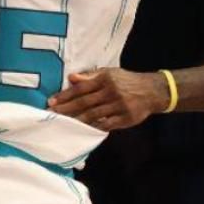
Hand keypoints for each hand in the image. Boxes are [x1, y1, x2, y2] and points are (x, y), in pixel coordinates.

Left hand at [48, 69, 170, 130]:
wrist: (152, 91)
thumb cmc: (127, 81)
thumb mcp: (110, 73)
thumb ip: (90, 76)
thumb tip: (71, 77)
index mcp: (106, 79)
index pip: (81, 88)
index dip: (65, 95)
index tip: (52, 101)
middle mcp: (111, 92)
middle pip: (85, 102)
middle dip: (67, 108)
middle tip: (52, 113)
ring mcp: (118, 106)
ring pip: (93, 115)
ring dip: (76, 120)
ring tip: (63, 123)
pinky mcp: (125, 118)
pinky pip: (106, 124)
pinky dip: (94, 127)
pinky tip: (82, 130)